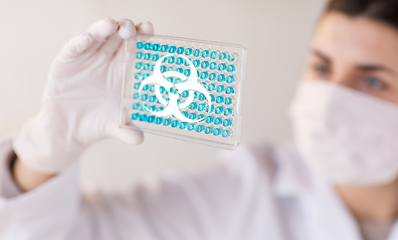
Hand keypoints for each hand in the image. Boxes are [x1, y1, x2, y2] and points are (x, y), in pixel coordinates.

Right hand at [13, 18, 153, 173]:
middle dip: (126, 29)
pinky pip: (74, 48)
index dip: (143, 36)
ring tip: (111, 25)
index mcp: (123, 70)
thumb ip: (127, 131)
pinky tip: (87, 38)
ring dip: (103, 28)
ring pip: (97, 36)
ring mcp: (87, 58)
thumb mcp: (114, 126)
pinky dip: (80, 42)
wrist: (69, 131)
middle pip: (118, 36)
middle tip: (131, 29)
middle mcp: (107, 60)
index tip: (149, 29)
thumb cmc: (97, 123)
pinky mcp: (66, 62)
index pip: (135, 47)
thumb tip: (139, 140)